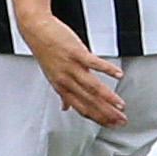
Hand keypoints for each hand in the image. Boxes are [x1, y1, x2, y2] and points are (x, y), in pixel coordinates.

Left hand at [19, 10, 127, 127]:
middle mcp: (66, 80)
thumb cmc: (45, 51)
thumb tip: (65, 108)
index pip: (82, 108)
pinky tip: (119, 75)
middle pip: (89, 101)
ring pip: (92, 87)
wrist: (35, 30)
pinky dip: (108, 70)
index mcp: (61, 87)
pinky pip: (94, 63)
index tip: (111, 124)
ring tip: (121, 105)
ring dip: (108, 98)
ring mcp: (71, 67)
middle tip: (121, 120)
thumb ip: (62, 93)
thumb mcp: (52, 76)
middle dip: (107, 113)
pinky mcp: (76, 52)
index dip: (97, 119)